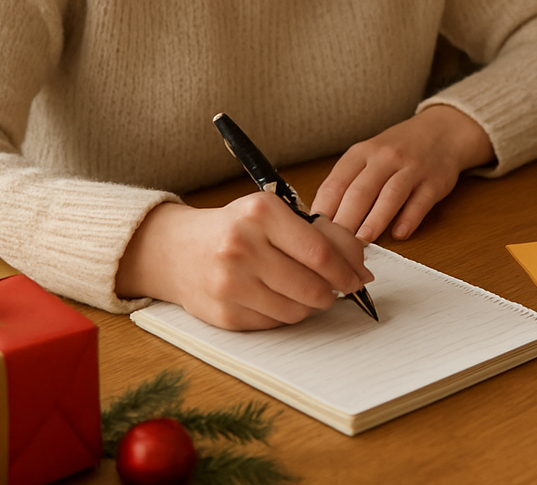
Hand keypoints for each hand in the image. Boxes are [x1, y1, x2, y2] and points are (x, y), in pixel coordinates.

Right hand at [115, 194, 372, 330]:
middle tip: (335, 288)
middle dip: (333, 292)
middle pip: (312, 286)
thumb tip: (361, 268)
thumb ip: (317, 234)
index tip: (359, 277)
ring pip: (296, 310)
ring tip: (303, 291)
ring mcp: (230, 283)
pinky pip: (274, 324)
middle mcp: (242, 246)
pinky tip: (276, 298)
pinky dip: (284, 315)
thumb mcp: (272, 215)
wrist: (175, 250)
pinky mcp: (224, 314)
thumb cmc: (235, 229)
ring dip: (310, 306)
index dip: (347, 270)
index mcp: (261, 213)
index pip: (320, 252)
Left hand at [311, 105, 493, 242]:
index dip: (324, 210)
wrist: (442, 131)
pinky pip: (420, 202)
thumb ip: (348, 182)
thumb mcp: (367, 155)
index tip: (316, 233)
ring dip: (375, 221)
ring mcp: (411, 169)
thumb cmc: (398, 149)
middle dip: (346, 221)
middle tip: (335, 246)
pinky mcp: (434, 181)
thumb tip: (322, 219)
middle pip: (360, 192)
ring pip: (390, 196)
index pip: (336, 183)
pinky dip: (409, 219)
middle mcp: (385, 158)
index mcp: (362, 153)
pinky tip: (399, 233)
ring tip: (363, 241)